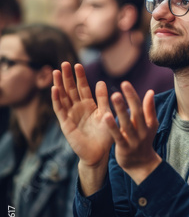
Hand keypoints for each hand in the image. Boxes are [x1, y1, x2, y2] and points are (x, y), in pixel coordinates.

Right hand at [52, 62, 115, 194]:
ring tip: (56, 72)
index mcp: (88, 105)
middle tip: (64, 63)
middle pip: (70, 89)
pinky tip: (54, 89)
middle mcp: (78, 108)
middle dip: (67, 76)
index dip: (80, 77)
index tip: (78, 64)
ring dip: (59, 84)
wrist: (98, 154)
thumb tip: (101, 82)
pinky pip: (60, 110)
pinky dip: (57, 99)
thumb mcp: (106, 114)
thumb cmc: (105, 135)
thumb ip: (104, 99)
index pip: (83, 87)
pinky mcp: (65, 123)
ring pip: (63, 97)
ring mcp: (70, 115)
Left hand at [107, 81, 160, 184]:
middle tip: (123, 84)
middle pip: (137, 113)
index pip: (142, 107)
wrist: (141, 165)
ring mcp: (134, 140)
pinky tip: (106, 116)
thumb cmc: (143, 141)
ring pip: (127, 123)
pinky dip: (113, 126)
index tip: (125, 83)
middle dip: (130, 98)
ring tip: (114, 96)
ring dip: (121, 109)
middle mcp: (143, 130)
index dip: (133, 95)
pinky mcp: (124, 148)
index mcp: (148, 123)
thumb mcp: (149, 126)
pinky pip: (118, 136)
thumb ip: (149, 109)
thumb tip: (150, 91)